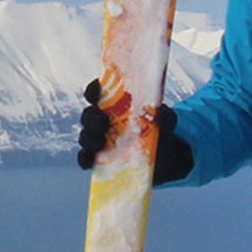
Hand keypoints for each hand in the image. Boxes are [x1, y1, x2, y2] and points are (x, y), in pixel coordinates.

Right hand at [76, 79, 194, 183]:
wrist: (163, 158)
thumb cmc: (160, 131)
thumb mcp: (166, 121)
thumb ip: (165, 116)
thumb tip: (161, 114)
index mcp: (114, 105)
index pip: (97, 92)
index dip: (93, 90)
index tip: (97, 92)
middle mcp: (102, 120)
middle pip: (88, 115)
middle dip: (91, 118)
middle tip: (102, 122)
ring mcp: (99, 140)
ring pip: (85, 136)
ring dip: (88, 138)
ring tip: (100, 143)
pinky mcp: (99, 159)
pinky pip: (85, 158)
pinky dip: (84, 159)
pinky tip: (90, 160)